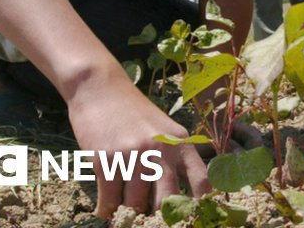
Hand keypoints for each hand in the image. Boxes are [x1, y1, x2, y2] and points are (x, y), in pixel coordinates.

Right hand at [67, 71, 210, 218]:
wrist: (102, 89)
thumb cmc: (134, 114)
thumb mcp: (165, 131)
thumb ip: (175, 158)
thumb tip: (181, 198)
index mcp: (180, 143)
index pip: (201, 182)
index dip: (201, 207)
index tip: (194, 219)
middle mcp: (161, 149)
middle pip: (167, 201)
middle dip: (160, 219)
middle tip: (152, 222)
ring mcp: (133, 154)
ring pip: (135, 204)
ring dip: (129, 213)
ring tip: (126, 214)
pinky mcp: (106, 159)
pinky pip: (109, 200)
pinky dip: (107, 210)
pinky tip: (106, 210)